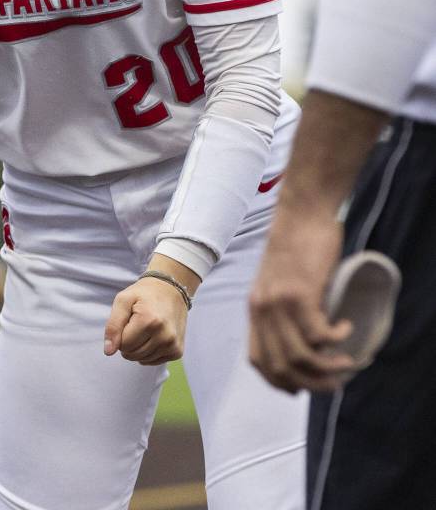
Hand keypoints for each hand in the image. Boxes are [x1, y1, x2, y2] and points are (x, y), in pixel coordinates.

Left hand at [103, 255, 198, 365]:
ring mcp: (172, 344)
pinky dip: (149, 352)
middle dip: (129, 342)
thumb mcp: (123, 300)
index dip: (121, 333)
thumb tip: (108, 351)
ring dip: (139, 347)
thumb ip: (113, 325)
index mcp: (149, 320)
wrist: (170, 290)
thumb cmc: (144, 295)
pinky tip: (154, 336)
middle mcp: (164, 335)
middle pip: (132, 354)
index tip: (129, 320)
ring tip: (146, 328)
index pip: (123, 345)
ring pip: (142, 360)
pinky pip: (153, 361)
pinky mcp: (177, 351)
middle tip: (137, 324)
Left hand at [249, 203, 353, 392]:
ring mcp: (279, 302)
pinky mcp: (300, 293)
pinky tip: (345, 328)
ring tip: (346, 362)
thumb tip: (305, 339)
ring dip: (327, 367)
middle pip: (282, 366)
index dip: (280, 381)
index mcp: (255, 309)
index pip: (258, 361)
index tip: (302, 387)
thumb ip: (283, 308)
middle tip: (335, 381)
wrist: (301, 213)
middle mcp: (262, 309)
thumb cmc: (296, 244)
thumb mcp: (279, 280)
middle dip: (311, 383)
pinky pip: (319, 333)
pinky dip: (336, 337)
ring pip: (301, 356)